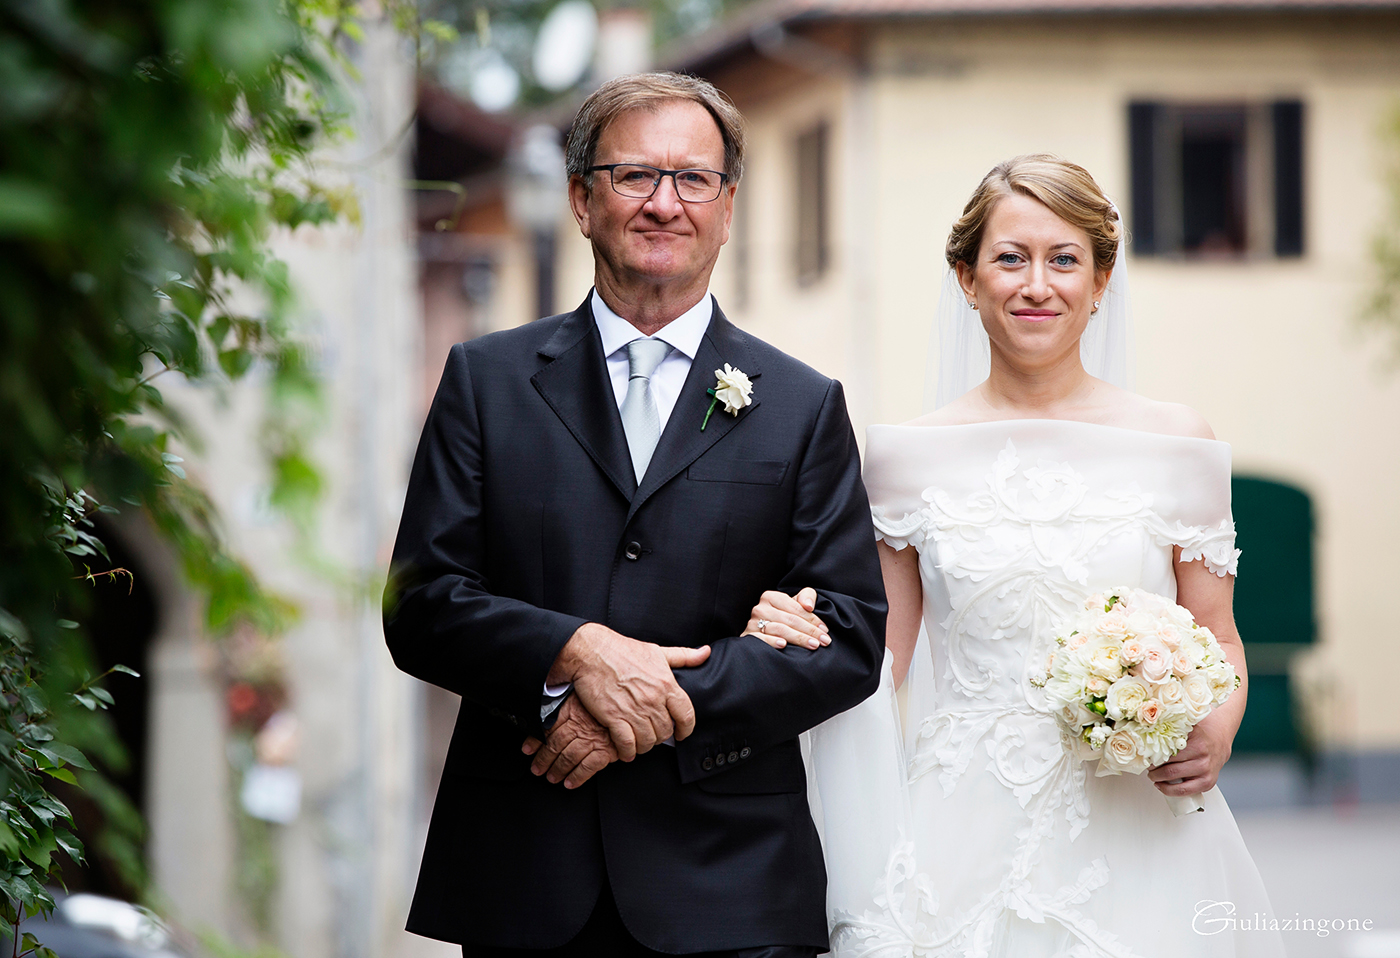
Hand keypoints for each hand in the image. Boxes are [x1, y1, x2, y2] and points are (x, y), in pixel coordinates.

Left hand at [522, 696, 616, 787]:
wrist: (634, 697)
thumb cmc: (607, 693)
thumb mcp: (581, 689)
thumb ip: (564, 694)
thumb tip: (546, 696)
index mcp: (572, 708)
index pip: (547, 726)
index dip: (535, 740)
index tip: (527, 750)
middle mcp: (581, 724)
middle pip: (556, 744)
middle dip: (544, 760)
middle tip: (538, 769)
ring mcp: (594, 737)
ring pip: (569, 756)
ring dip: (558, 770)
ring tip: (552, 777)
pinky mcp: (607, 749)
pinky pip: (589, 766)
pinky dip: (578, 776)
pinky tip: (570, 782)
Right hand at [547, 623, 710, 760]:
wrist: (592, 652)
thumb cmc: (623, 650)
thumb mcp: (658, 651)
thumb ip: (684, 656)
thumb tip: (705, 652)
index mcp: (666, 684)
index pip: (686, 715)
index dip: (686, 729)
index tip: (681, 733)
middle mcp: (653, 700)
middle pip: (665, 732)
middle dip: (661, 736)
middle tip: (653, 734)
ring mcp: (633, 710)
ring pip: (648, 741)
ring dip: (644, 745)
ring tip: (639, 742)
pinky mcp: (613, 717)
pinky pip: (627, 744)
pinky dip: (627, 751)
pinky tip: (626, 750)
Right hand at [744, 587, 828, 649]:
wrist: (761, 633)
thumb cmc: (783, 617)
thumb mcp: (794, 604)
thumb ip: (806, 596)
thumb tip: (809, 606)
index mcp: (771, 597)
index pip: (796, 608)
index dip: (813, 619)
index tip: (825, 630)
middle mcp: (760, 608)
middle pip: (790, 620)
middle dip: (810, 631)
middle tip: (824, 641)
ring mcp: (752, 622)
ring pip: (779, 629)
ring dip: (798, 638)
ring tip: (813, 645)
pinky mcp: (748, 636)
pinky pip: (761, 639)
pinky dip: (772, 641)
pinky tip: (783, 645)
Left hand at [1148, 708, 1233, 794]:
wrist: (1220, 738)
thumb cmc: (1201, 731)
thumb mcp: (1187, 725)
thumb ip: (1171, 727)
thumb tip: (1146, 729)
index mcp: (1196, 743)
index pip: (1167, 753)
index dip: (1152, 756)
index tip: (1145, 756)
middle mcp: (1202, 758)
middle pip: (1169, 768)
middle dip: (1153, 769)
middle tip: (1147, 766)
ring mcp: (1206, 772)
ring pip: (1174, 779)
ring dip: (1158, 779)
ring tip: (1152, 775)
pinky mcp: (1208, 783)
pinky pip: (1185, 791)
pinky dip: (1170, 790)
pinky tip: (1162, 785)